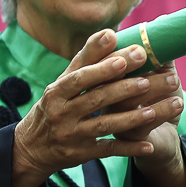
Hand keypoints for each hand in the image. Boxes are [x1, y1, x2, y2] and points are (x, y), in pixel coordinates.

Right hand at [12, 31, 179, 185]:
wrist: (32, 148)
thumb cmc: (54, 107)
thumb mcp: (61, 84)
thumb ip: (86, 60)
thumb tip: (111, 33)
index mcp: (57, 91)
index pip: (81, 76)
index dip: (103, 67)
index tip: (126, 57)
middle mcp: (62, 112)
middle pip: (96, 98)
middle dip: (124, 89)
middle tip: (148, 81)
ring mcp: (71, 134)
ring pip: (104, 124)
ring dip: (130, 118)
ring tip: (153, 111)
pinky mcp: (81, 153)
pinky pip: (108, 150)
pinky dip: (128, 149)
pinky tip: (149, 146)